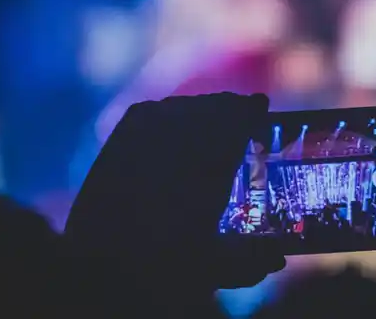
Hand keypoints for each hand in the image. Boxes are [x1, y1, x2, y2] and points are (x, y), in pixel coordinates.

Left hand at [64, 93, 284, 310]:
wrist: (99, 263)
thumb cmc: (161, 267)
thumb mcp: (214, 269)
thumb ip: (250, 261)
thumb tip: (277, 256)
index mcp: (210, 161)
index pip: (237, 115)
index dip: (251, 108)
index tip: (261, 105)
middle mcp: (179, 139)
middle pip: (210, 107)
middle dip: (228, 108)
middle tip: (240, 113)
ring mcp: (145, 135)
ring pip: (180, 107)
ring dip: (199, 110)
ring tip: (209, 118)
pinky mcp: (118, 141)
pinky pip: (149, 113)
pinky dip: (165, 113)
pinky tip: (168, 120)